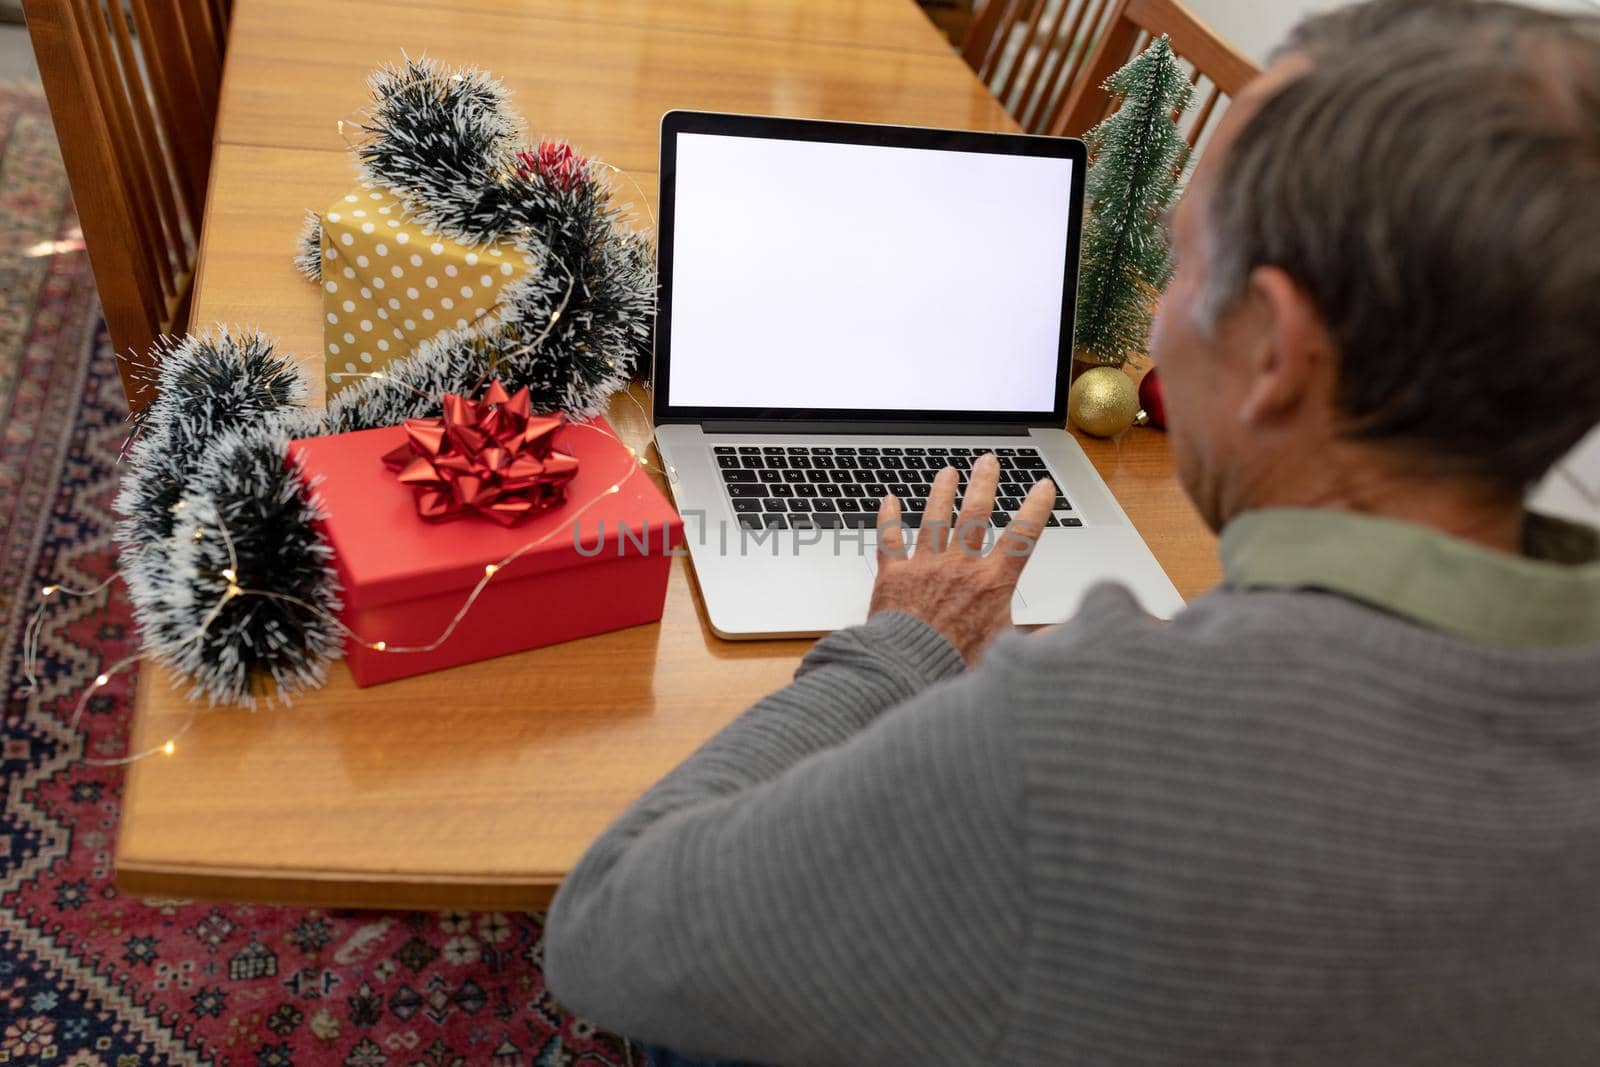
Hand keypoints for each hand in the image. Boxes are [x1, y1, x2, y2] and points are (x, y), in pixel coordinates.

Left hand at [869, 453, 1055, 663]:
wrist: (910, 671)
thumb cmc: (957, 665)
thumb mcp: (1009, 651)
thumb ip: (1039, 638)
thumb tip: (1068, 634)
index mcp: (992, 583)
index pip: (1022, 537)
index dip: (1035, 509)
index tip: (1043, 487)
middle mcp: (960, 566)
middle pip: (975, 515)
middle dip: (984, 484)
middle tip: (988, 462)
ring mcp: (926, 567)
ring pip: (935, 519)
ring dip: (941, 493)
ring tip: (947, 472)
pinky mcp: (895, 576)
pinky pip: (890, 540)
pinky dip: (888, 519)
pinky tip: (888, 500)